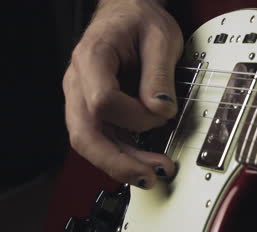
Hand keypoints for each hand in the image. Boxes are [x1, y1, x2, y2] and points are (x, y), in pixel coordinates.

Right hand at [63, 0, 182, 187]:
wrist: (127, 14)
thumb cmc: (139, 21)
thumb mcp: (160, 38)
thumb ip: (160, 74)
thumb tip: (161, 110)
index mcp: (92, 58)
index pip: (103, 100)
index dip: (136, 115)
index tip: (163, 113)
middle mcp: (79, 82)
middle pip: (85, 133)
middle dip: (118, 161)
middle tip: (148, 176)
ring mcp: (83, 98)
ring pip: (91, 143)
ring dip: (121, 164)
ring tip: (152, 175)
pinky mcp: (94, 110)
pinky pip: (102, 139)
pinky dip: (122, 155)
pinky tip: (142, 164)